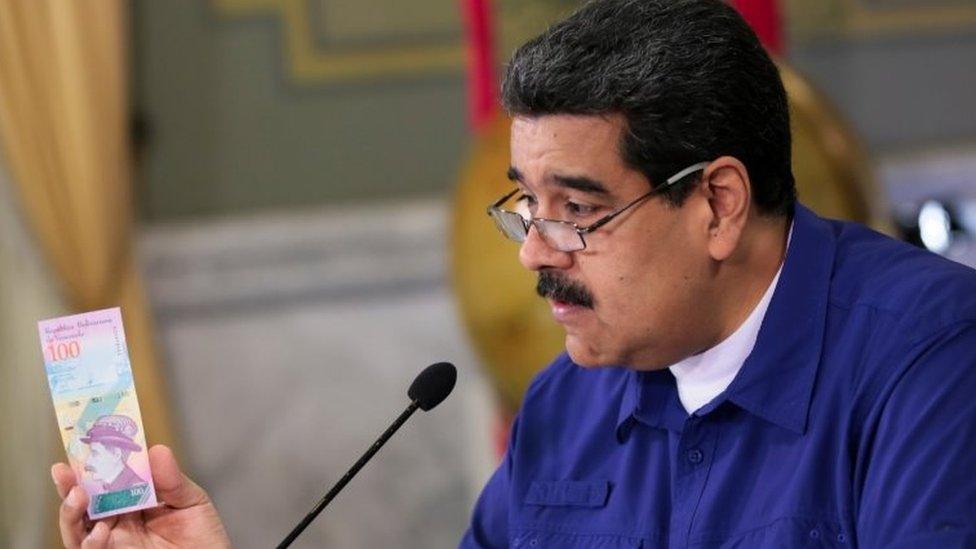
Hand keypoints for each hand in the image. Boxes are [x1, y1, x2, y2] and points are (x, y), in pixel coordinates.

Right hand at [52, 444, 230, 547]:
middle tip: (63, 471)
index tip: (81, 445)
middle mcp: (117, 522)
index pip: (105, 481)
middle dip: (69, 486)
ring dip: (71, 513)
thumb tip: (156, 449)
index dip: (90, 465)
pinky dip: (90, 542)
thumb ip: (172, 480)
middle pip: (83, 504)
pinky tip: (100, 531)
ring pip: (77, 530)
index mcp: (132, 501)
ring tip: (78, 496)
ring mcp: (114, 542)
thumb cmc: (201, 536)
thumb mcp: (191, 501)